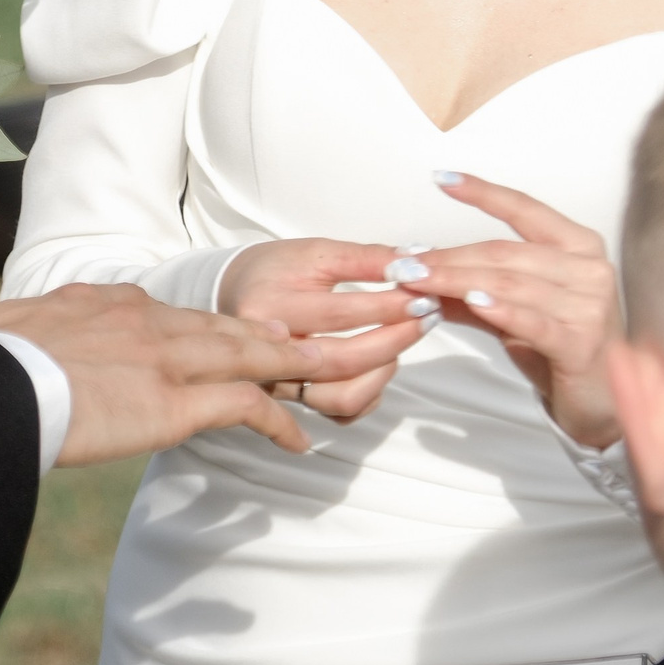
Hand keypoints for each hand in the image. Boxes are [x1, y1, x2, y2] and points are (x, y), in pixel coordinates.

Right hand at [0, 283, 325, 463]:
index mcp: (98, 300)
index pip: (161, 310)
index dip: (194, 324)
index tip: (211, 330)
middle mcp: (142, 318)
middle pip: (217, 324)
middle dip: (259, 330)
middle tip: (292, 335)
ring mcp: (164, 358)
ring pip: (246, 352)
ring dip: (290, 362)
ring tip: (323, 371)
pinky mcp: (174, 404)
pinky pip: (244, 406)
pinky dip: (278, 419)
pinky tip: (299, 440)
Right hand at [219, 238, 433, 421]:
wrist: (237, 293)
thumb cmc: (278, 269)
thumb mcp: (316, 252)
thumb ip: (366, 258)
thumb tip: (416, 266)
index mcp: (268, 307)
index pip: (339, 314)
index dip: (389, 307)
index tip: (424, 295)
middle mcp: (269, 353)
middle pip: (343, 361)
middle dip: (396, 340)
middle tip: (427, 317)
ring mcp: (280, 382)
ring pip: (342, 398)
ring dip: (383, 372)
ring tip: (400, 343)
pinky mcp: (294, 399)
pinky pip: (340, 412)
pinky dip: (369, 394)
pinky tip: (378, 367)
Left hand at [403, 173, 619, 447]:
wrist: (602, 403)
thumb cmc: (560, 349)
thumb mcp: (513, 313)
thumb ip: (472, 290)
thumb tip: (420, 272)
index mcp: (578, 247)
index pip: (524, 210)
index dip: (483, 193)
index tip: (443, 179)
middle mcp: (589, 268)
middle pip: (505, 253)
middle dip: (449, 257)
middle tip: (405, 263)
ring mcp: (590, 305)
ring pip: (510, 284)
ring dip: (458, 282)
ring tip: (418, 282)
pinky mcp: (582, 342)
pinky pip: (534, 321)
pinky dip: (501, 310)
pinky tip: (472, 302)